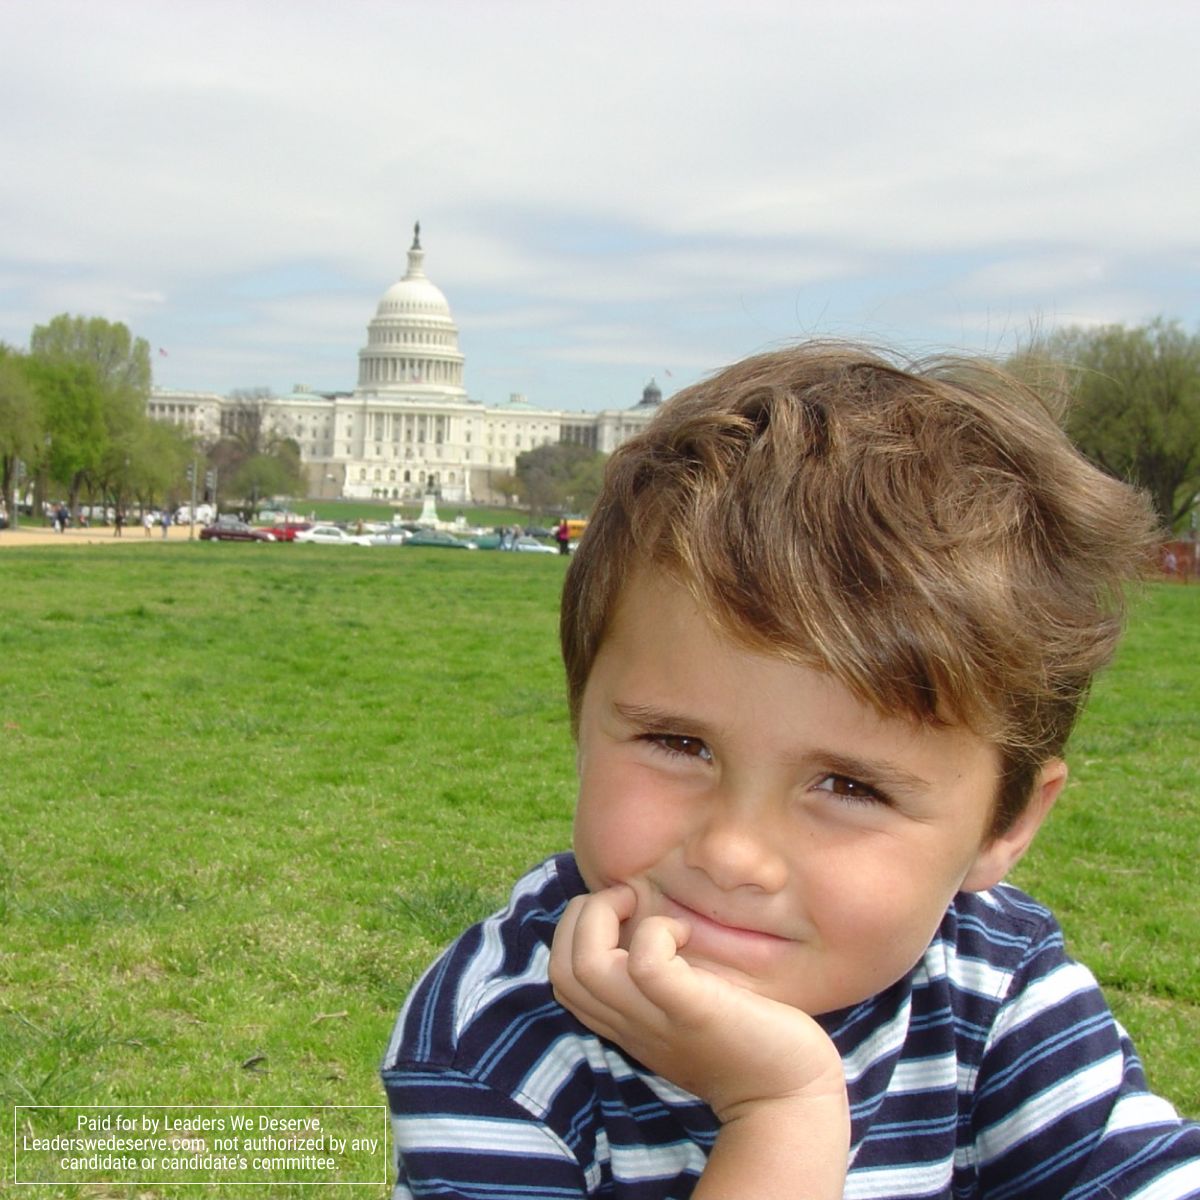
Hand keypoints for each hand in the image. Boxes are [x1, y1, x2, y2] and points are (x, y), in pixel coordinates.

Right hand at [549, 885, 843, 1121]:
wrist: (791, 1098)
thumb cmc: (749, 1041)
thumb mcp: (686, 1009)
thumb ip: (661, 980)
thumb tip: (649, 922)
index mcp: (625, 1022)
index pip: (562, 976)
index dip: (577, 929)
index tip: (625, 913)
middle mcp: (630, 1023)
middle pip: (561, 968)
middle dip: (582, 914)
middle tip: (630, 901)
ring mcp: (656, 1019)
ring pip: (584, 965)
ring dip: (605, 916)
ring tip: (644, 907)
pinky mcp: (691, 1011)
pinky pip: (645, 964)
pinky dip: (656, 931)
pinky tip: (685, 932)